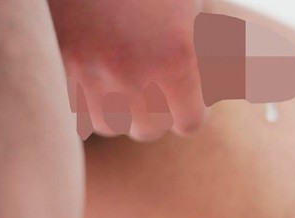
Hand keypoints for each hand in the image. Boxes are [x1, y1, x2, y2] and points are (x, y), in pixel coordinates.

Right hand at [49, 0, 206, 140]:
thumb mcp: (192, 9)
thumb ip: (214, 49)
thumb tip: (234, 83)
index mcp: (179, 58)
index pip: (189, 123)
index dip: (189, 110)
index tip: (185, 97)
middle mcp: (137, 74)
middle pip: (150, 129)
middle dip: (156, 112)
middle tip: (154, 86)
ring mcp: (93, 73)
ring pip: (111, 125)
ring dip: (120, 111)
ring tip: (123, 80)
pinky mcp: (59, 66)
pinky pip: (77, 111)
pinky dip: (87, 101)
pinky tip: (96, 78)